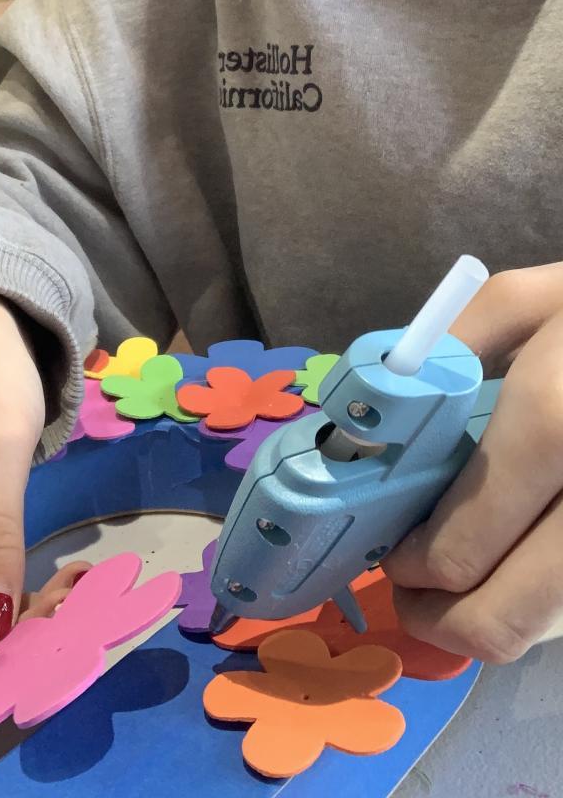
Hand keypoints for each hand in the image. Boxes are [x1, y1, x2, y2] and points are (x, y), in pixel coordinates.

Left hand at [386, 264, 562, 663]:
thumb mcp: (541, 298)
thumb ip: (454, 347)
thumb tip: (383, 414)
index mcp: (557, 423)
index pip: (465, 543)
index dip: (413, 564)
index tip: (393, 551)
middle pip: (507, 620)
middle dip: (441, 617)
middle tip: (416, 590)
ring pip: (552, 629)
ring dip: (498, 616)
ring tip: (468, 573)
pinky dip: (548, 594)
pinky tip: (530, 549)